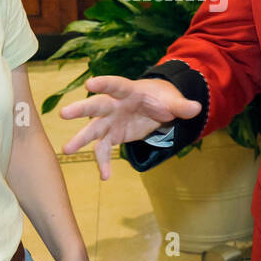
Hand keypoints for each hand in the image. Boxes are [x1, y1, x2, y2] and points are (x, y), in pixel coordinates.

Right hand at [59, 76, 200, 179]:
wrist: (158, 107)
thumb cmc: (162, 98)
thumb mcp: (174, 101)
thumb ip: (182, 106)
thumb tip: (196, 108)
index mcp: (128, 91)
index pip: (115, 85)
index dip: (103, 84)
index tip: (90, 84)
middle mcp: (114, 105)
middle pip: (96, 106)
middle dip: (81, 110)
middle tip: (63, 114)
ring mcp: (111, 121)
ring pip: (93, 130)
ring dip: (80, 140)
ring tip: (66, 150)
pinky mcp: (112, 136)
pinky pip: (104, 150)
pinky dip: (104, 163)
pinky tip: (105, 177)